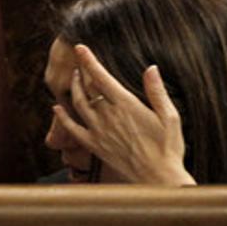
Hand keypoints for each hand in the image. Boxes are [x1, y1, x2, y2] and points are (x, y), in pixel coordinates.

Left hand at [52, 44, 194, 184]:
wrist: (157, 177)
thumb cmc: (168, 147)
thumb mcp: (170, 116)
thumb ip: (157, 91)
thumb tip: (151, 68)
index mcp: (127, 106)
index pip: (102, 77)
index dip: (90, 61)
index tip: (80, 48)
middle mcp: (109, 117)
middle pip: (88, 88)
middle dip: (82, 71)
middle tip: (79, 61)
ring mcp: (99, 132)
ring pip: (78, 105)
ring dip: (73, 89)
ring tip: (74, 78)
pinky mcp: (95, 147)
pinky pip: (73, 130)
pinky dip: (62, 118)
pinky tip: (56, 108)